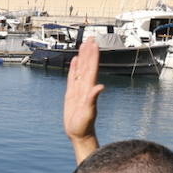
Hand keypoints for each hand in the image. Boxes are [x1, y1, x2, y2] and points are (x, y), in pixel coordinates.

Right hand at [63, 38, 105, 164]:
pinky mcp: (72, 94)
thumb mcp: (89, 112)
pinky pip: (73, 77)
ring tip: (83, 45)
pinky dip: (74, 68)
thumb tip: (100, 87)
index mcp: (89, 88)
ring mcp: (78, 89)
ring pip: (80, 69)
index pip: (91, 68)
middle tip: (90, 38)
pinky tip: (75, 61)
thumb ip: (93, 98)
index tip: (94, 44)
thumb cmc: (84, 125)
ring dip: (82, 57)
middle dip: (88, 52)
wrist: (79, 134)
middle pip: (87, 65)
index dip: (92, 56)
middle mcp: (85, 87)